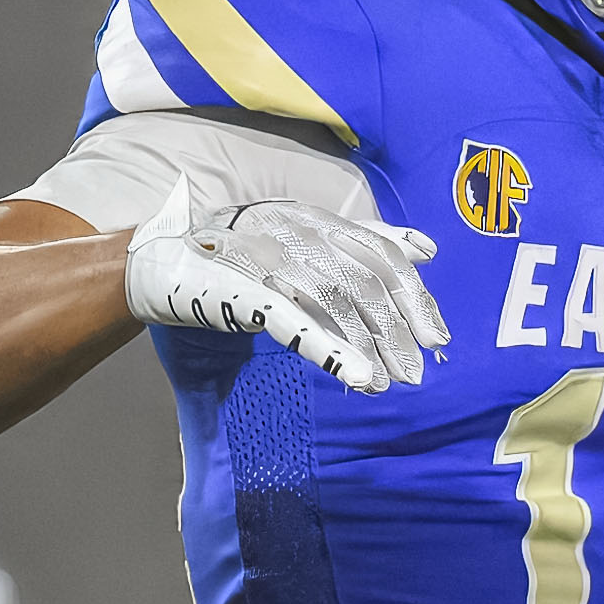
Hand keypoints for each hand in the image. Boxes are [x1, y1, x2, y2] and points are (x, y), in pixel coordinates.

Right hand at [124, 176, 447, 389]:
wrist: (168, 260)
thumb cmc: (246, 254)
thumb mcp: (308, 239)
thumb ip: (366, 241)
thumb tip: (426, 249)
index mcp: (319, 219)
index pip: (381, 256)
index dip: (414, 298)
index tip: (436, 338)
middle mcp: (299, 230)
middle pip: (365, 282)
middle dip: (396, 331)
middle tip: (415, 372)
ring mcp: (271, 257)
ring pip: (336, 303)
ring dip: (368, 348)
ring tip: (386, 384)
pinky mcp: (244, 289)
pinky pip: (294, 321)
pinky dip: (329, 349)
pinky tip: (357, 376)